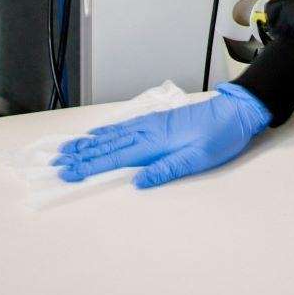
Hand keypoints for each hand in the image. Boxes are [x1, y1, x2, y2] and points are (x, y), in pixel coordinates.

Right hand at [51, 83, 270, 188]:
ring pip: (115, 134)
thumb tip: (138, 182)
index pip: (117, 157)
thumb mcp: (199, 158)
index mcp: (157, 143)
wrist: (237, 112)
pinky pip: (127, 125)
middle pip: (110, 145)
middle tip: (57, 163)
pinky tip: (100, 133)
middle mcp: (150, 131)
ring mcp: (154, 123)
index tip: (68, 173)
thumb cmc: (221, 137)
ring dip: (91, 143)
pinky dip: (109, 130)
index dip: (91, 166)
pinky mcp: (161, 120)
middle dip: (82, 156)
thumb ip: (168, 169)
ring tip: (68, 149)